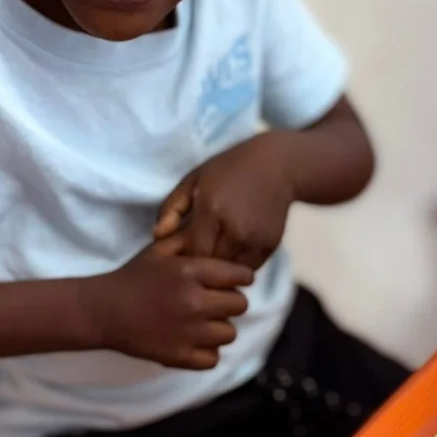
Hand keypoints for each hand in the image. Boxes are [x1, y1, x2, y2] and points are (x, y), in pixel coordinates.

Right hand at [82, 234, 253, 370]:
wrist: (102, 310)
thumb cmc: (133, 276)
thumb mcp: (159, 250)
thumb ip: (189, 241)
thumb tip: (219, 237)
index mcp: (190, 272)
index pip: (240, 275)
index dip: (240, 277)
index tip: (233, 280)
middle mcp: (194, 302)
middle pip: (240, 305)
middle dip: (230, 301)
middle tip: (215, 301)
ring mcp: (188, 332)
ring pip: (229, 334)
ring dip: (219, 328)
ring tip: (203, 323)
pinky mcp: (179, 357)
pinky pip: (213, 359)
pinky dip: (206, 352)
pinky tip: (194, 341)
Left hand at [154, 136, 295, 268]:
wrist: (279, 165)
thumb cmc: (230, 168)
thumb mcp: (195, 179)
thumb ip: (171, 208)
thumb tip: (156, 236)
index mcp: (211, 210)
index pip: (191, 252)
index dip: (182, 257)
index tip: (177, 255)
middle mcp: (234, 228)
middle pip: (209, 265)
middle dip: (198, 266)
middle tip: (190, 260)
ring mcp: (254, 239)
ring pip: (228, 271)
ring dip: (218, 269)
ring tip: (210, 258)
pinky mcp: (270, 245)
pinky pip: (247, 269)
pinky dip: (236, 266)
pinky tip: (230, 253)